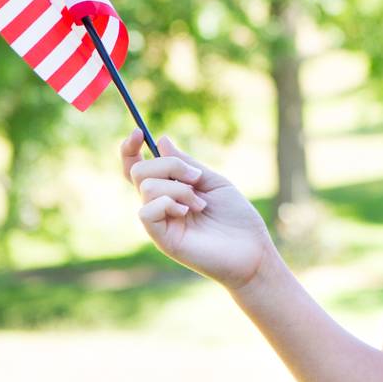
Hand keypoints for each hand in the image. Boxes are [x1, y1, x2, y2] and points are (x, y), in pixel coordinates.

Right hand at [120, 129, 275, 290]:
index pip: (137, 167)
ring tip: (201, 204)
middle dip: (168, 165)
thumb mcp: (213, 181)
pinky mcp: (162, 238)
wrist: (252, 249)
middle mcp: (160, 204)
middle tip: (196, 178)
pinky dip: (169, 203)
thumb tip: (161, 140)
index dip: (130, 149)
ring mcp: (159, 221)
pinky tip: (189, 213)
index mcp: (170, 189)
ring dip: (179, 189)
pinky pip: (147, 211)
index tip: (138, 131)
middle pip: (139, 171)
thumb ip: (186, 164)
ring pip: (147, 187)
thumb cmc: (237, 217)